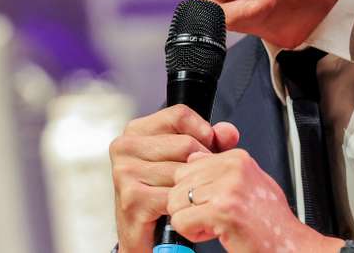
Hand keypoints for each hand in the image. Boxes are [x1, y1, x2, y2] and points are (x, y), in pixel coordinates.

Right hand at [109, 104, 239, 252]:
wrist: (150, 239)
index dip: (203, 132)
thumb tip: (228, 131)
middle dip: (202, 163)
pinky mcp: (132, 197)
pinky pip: (176, 194)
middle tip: (200, 181)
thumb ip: (211, 140)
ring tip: (190, 196)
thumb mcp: (189, 159)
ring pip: (183, 169)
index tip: (208, 147)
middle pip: (185, 143)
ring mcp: (125, 172)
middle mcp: (125, 147)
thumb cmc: (165, 194)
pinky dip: (186, 205)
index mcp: (136, 131)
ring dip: (194, 187)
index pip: (179, 115)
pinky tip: (183, 209)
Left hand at [166, 148, 344, 252]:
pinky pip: (181, 221)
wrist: (290, 247)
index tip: (216, 203)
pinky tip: (216, 234)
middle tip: (214, 217)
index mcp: (238, 159)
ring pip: (176, 202)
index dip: (196, 191)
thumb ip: (222, 170)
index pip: (188, 166)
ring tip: (216, 225)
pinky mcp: (222, 211)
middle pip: (178, 183)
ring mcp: (228, 188)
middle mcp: (233, 168)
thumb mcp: (250, 184)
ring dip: (191, 220)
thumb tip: (193, 158)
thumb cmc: (271, 222)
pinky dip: (193, 234)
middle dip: (190, 205)